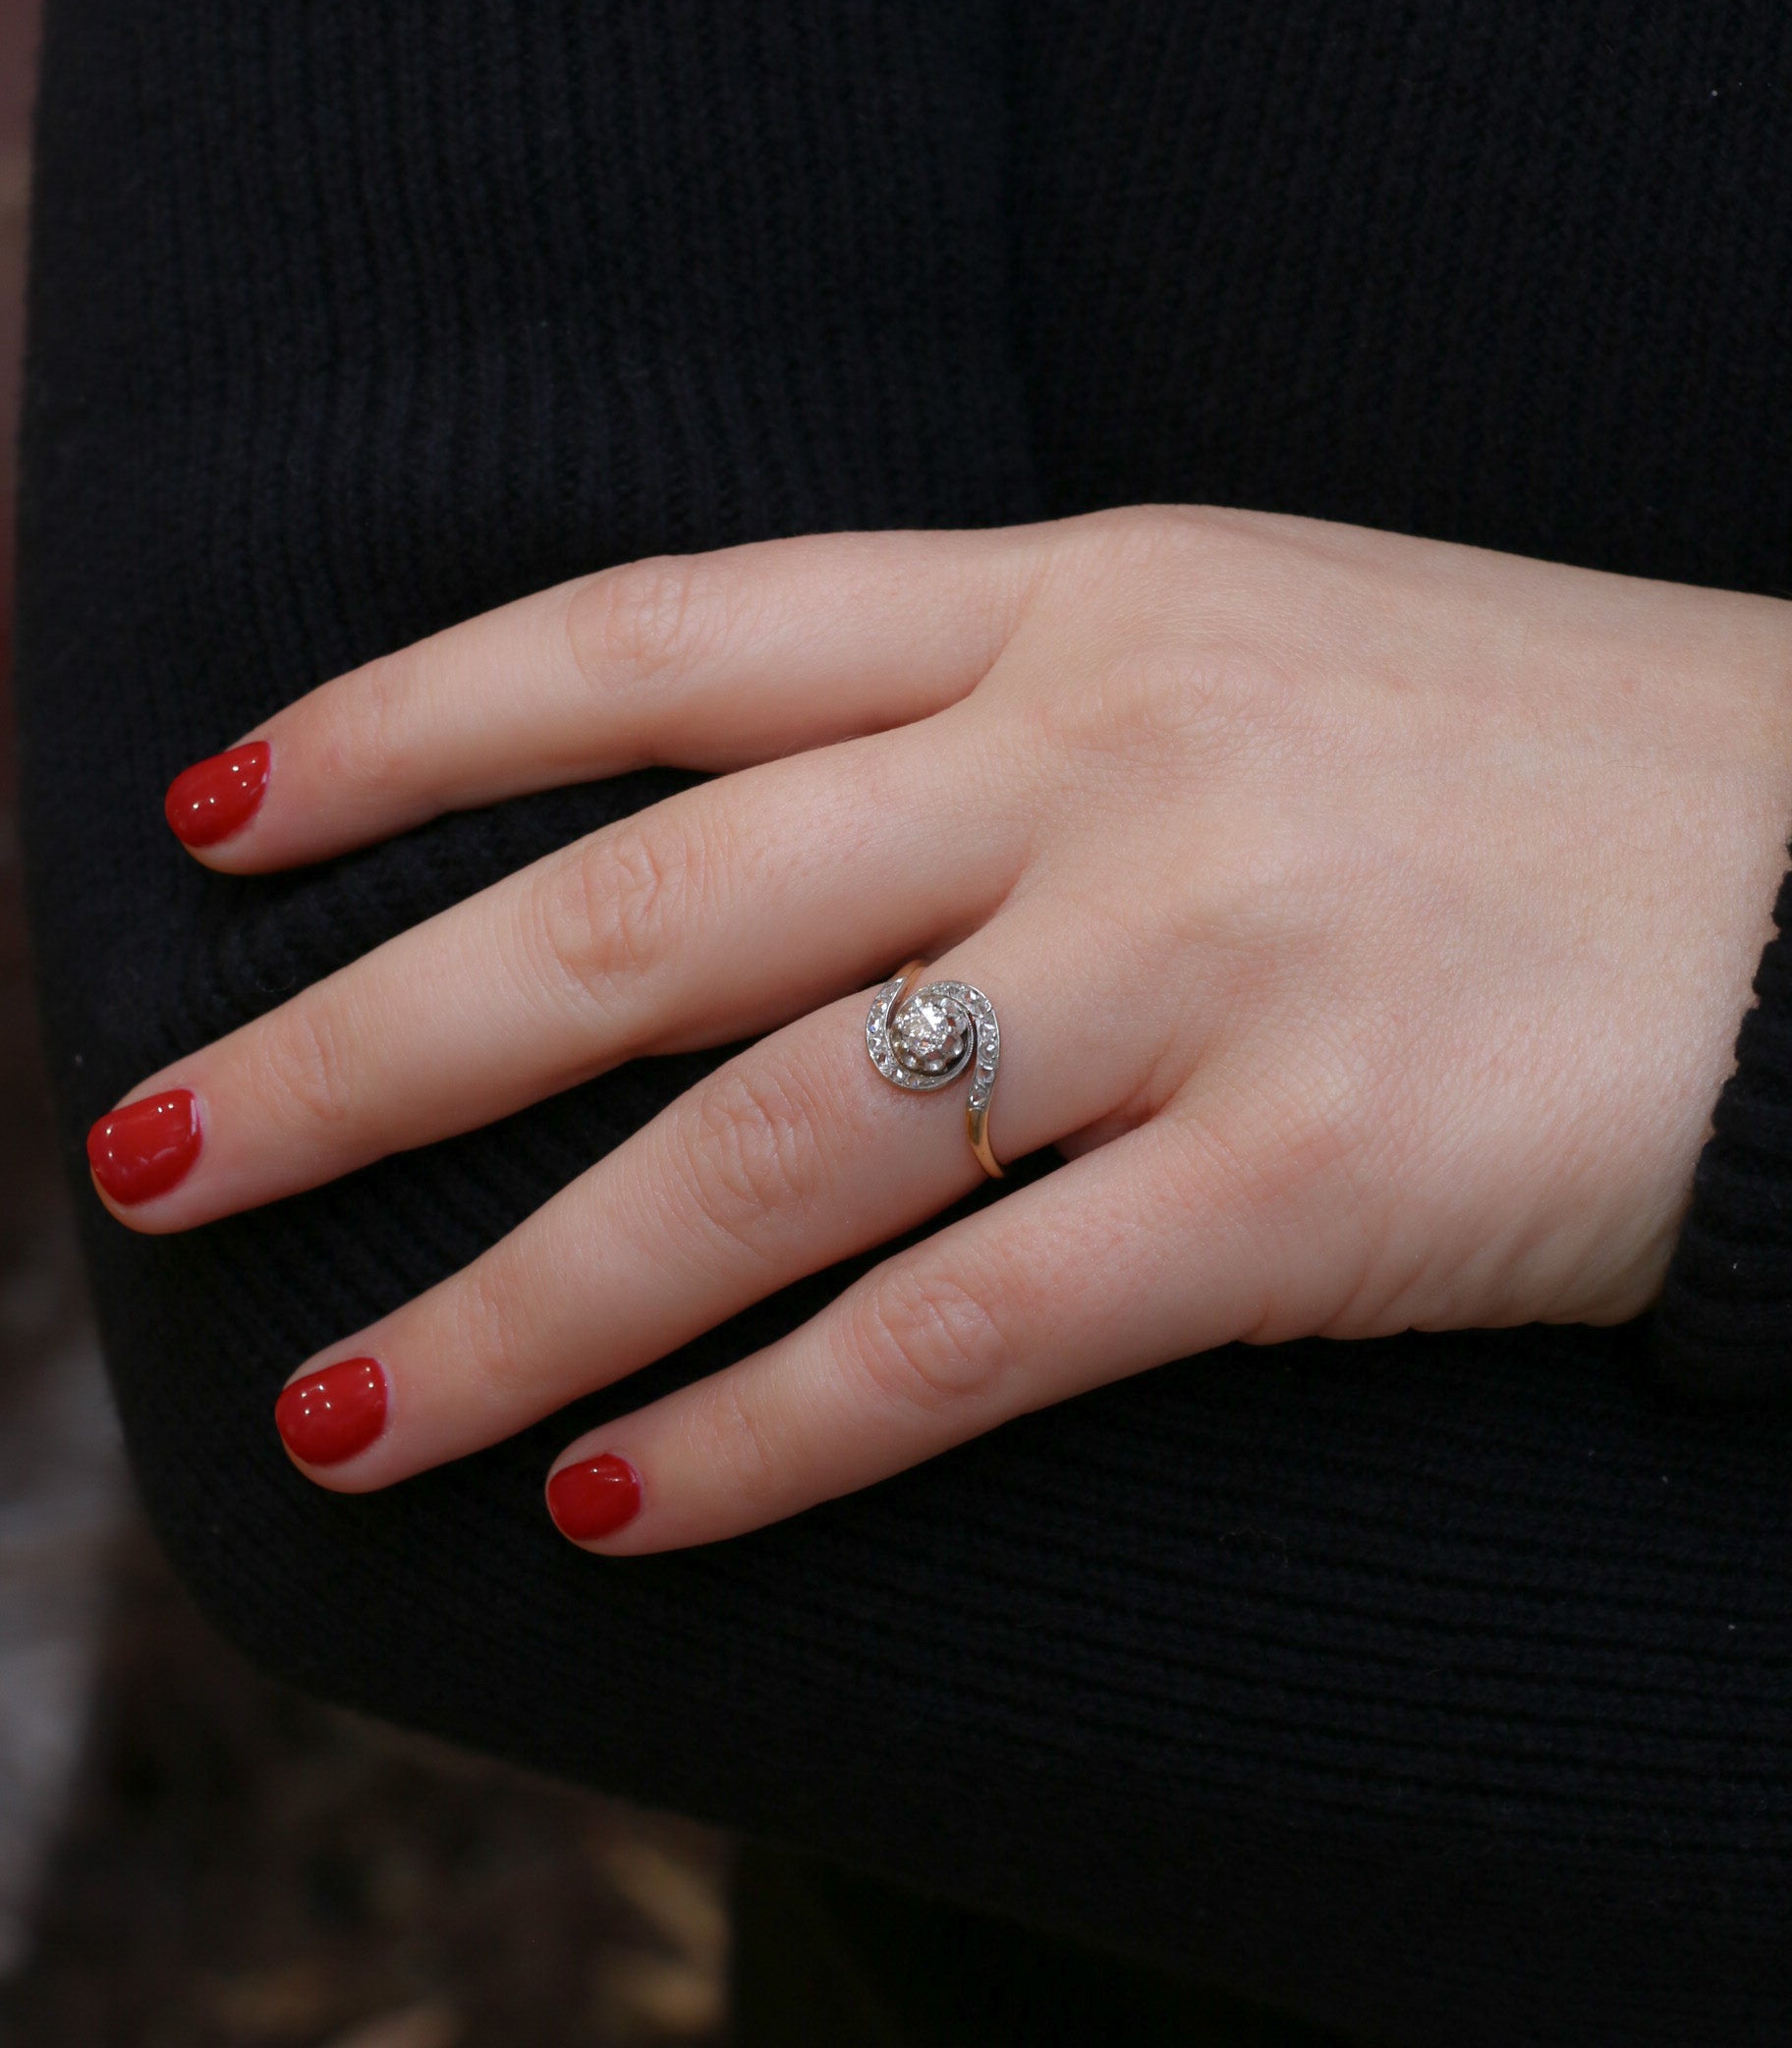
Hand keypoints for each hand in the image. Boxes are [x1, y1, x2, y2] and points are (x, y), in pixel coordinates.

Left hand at [86, 510, 1791, 1549]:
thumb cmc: (1516, 755)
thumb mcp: (1234, 642)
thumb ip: (980, 705)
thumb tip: (717, 831)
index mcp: (1069, 602)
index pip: (652, 638)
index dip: (404, 724)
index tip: (215, 817)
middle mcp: (1102, 764)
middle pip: (643, 911)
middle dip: (362, 1045)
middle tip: (160, 1157)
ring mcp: (1207, 969)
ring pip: (768, 1154)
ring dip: (524, 1300)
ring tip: (348, 1420)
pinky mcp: (1315, 1184)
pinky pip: (971, 1336)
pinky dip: (774, 1437)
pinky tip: (626, 1513)